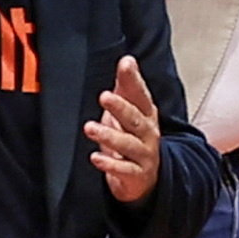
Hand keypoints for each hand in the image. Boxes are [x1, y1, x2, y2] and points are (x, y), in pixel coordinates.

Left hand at [83, 55, 163, 201]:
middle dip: (120, 107)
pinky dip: (110, 165)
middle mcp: (148, 134)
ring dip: (109, 136)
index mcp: (146, 115)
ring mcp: (144, 155)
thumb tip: (127, 59)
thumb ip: (127, 87)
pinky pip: (124, 170)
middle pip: (135, 119)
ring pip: (128, 144)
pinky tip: (95, 158)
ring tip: (90, 128)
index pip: (141, 95)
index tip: (125, 65)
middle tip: (104, 96)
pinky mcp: (136, 175)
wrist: (146, 178)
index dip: (134, 81)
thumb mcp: (130, 112)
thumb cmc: (133, 138)